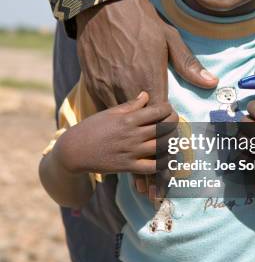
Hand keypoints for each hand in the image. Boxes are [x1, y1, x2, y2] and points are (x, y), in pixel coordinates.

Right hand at [53, 91, 177, 177]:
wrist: (74, 151)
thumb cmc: (91, 128)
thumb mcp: (110, 113)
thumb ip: (131, 105)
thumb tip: (146, 95)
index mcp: (128, 119)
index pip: (158, 111)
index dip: (168, 109)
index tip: (168, 109)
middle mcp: (132, 135)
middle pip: (164, 128)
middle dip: (174, 124)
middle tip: (173, 122)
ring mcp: (131, 152)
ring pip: (163, 146)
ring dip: (172, 141)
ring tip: (172, 137)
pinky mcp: (128, 167)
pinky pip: (153, 167)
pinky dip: (164, 162)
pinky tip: (167, 157)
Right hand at [76, 0, 217, 108]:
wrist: (102, 5)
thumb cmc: (141, 20)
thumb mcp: (169, 38)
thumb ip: (188, 64)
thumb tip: (211, 83)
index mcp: (149, 78)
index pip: (162, 116)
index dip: (168, 120)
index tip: (172, 117)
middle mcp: (126, 87)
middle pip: (141, 122)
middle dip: (151, 124)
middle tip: (157, 120)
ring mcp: (106, 87)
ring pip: (121, 118)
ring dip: (131, 120)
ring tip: (140, 115)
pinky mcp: (91, 85)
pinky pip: (104, 108)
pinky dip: (114, 110)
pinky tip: (121, 103)